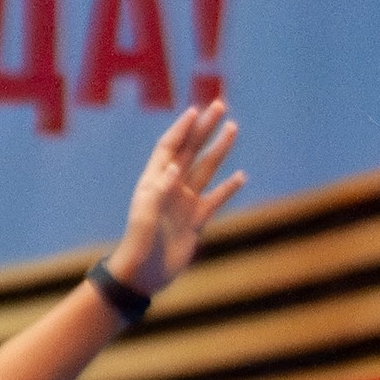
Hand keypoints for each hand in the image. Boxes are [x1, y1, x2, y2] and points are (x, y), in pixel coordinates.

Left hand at [105, 101, 245, 296]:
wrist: (144, 273)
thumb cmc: (139, 244)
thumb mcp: (146, 215)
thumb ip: (160, 190)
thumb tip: (176, 167)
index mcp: (155, 180)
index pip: (170, 146)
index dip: (182, 129)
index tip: (196, 112)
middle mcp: (172, 186)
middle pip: (191, 150)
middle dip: (204, 127)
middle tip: (219, 105)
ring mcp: (185, 202)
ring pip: (206, 169)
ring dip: (220, 148)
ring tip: (232, 128)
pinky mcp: (196, 221)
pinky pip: (216, 200)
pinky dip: (229, 188)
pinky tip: (240, 176)